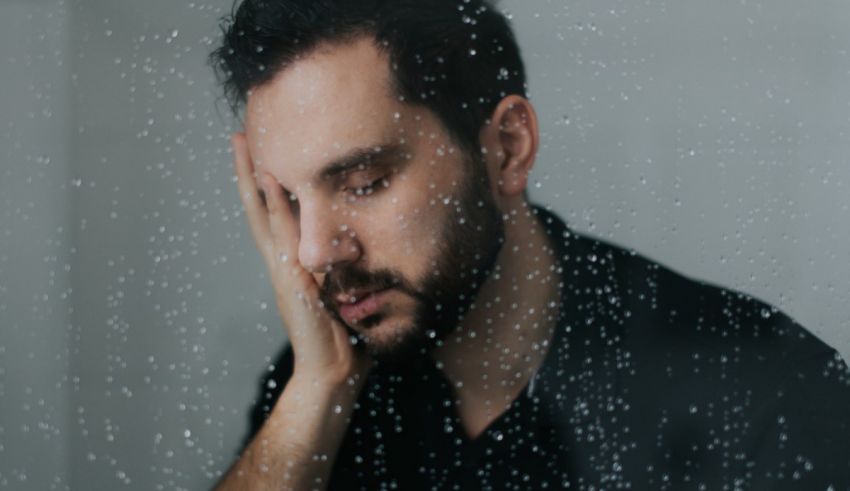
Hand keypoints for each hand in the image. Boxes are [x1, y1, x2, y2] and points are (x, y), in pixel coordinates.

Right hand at [231, 132, 372, 385]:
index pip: (275, 216)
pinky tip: (268, 177)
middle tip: (240, 135)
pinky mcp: (289, 277)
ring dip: (252, 176)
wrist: (334, 372)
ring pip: (261, 214)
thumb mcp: (342, 294)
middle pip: (258, 207)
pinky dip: (271, 205)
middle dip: (248, 171)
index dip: (266, 186)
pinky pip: (279, 233)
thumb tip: (359, 250)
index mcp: (292, 263)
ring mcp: (282, 268)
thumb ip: (341, 271)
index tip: (264, 154)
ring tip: (243, 142)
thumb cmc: (343, 337)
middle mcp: (281, 261)